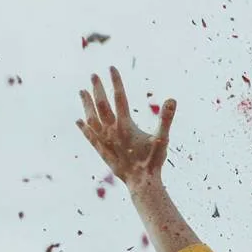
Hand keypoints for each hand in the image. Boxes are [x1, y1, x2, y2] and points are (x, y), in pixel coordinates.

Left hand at [76, 66, 175, 185]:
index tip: (111, 68)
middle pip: (101, 105)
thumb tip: (172, 99)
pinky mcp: (102, 152)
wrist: (141, 183)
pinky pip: (90, 137)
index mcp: (125, 125)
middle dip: (97, 89)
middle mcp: (112, 131)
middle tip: (93, 75)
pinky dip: (83, 128)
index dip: (116, 82)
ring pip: (91, 119)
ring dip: (86, 104)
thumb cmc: (153, 161)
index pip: (119, 97)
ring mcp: (105, 141)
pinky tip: (78, 121)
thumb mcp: (162, 139)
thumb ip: (166, 119)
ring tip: (81, 92)